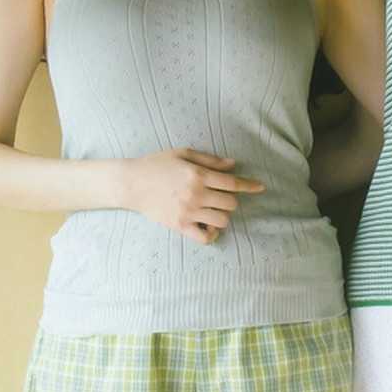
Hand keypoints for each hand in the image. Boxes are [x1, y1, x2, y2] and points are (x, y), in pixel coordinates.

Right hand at [125, 148, 263, 243]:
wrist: (131, 183)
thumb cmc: (156, 165)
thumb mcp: (183, 154)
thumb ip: (209, 160)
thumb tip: (233, 164)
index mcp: (198, 175)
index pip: (232, 183)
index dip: (249, 185)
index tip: (260, 187)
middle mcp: (196, 194)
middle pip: (231, 203)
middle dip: (230, 199)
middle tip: (220, 197)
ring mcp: (188, 212)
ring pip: (222, 220)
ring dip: (222, 215)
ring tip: (213, 211)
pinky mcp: (180, 226)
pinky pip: (206, 237)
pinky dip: (212, 234)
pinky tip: (209, 227)